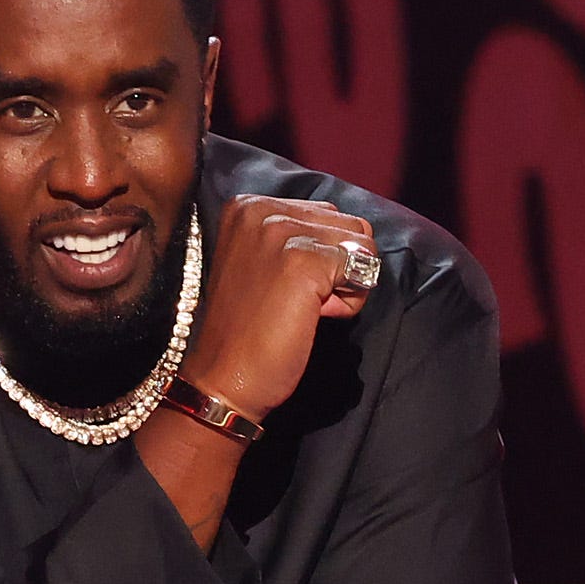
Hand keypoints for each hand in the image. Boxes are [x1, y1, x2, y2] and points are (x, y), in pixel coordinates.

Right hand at [178, 194, 374, 420]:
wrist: (221, 378)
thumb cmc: (246, 329)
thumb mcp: (261, 262)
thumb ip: (297, 238)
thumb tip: (357, 236)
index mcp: (248, 205)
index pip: (325, 213)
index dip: (322, 256)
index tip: (288, 288)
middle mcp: (261, 209)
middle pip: (348, 223)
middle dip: (338, 266)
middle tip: (299, 301)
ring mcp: (281, 232)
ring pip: (361, 243)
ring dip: (346, 282)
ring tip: (307, 307)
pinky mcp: (304, 260)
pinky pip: (363, 268)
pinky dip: (351, 301)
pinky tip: (316, 317)